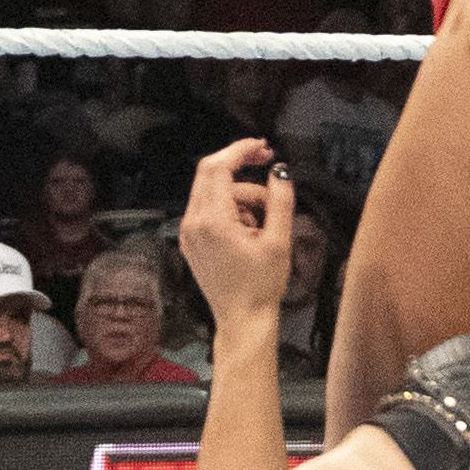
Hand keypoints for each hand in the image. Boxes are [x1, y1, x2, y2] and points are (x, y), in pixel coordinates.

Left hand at [177, 137, 294, 328]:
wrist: (243, 322)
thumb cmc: (260, 287)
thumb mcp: (279, 240)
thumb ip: (280, 199)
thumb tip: (280, 171)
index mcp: (212, 222)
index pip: (218, 167)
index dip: (240, 149)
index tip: (262, 147)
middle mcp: (193, 224)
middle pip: (210, 172)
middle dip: (239, 163)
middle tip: (266, 162)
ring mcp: (189, 234)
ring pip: (212, 190)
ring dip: (240, 191)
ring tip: (265, 216)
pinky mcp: (192, 242)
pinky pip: (209, 207)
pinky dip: (230, 205)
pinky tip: (250, 225)